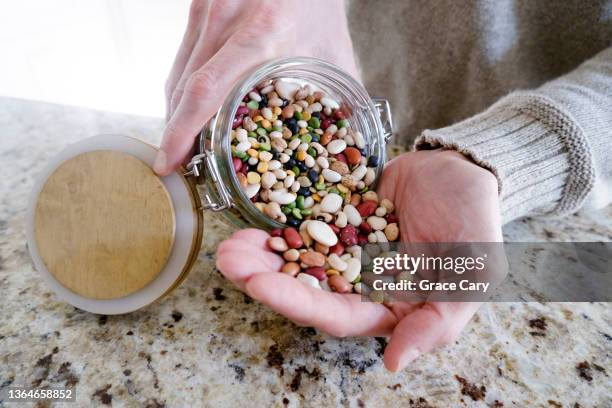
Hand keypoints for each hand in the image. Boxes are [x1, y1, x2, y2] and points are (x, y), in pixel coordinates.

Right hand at [156, 0, 358, 174]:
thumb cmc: (320, 7)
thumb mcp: (334, 54)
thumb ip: (338, 101)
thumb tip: (341, 146)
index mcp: (263, 34)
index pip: (205, 90)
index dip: (182, 131)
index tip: (169, 161)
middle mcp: (226, 19)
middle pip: (184, 88)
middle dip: (176, 133)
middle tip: (178, 165)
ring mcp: (208, 10)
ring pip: (177, 75)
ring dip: (175, 114)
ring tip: (182, 145)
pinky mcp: (199, 6)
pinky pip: (183, 58)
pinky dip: (182, 90)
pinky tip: (190, 112)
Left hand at [216, 149, 502, 370]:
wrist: (462, 169)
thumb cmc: (475, 224)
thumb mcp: (470, 277)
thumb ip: (436, 323)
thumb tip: (392, 364)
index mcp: (385, 305)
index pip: (335, 315)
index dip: (297, 303)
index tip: (260, 285)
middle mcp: (357, 282)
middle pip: (304, 288)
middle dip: (264, 278)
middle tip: (228, 263)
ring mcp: (342, 248)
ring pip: (294, 257)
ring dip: (260, 254)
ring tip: (229, 245)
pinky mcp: (334, 216)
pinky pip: (300, 221)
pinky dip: (276, 221)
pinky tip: (250, 217)